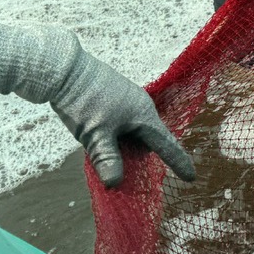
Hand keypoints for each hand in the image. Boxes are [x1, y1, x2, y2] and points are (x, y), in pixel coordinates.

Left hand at [0, 19, 195, 186]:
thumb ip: (107, 159)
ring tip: (107, 154)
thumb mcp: (95, 134)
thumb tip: (115, 184)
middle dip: (141, 156)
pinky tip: (100, 140)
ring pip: (134, 132)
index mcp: (143, 115)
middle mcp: (140, 106)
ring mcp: (127, 100)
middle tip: (126, 173)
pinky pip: (123, 123)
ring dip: (126, 146)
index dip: (178, 162)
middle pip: (149, 140)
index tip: (191, 178)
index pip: (166, 144)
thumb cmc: (84, 101)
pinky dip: (118, 136)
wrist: (63, 69)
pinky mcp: (114, 97)